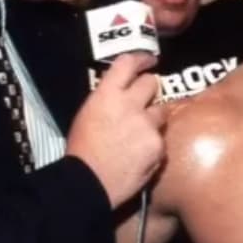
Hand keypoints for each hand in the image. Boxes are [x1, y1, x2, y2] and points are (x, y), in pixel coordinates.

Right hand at [67, 52, 166, 208]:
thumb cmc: (82, 151)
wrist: (88, 184)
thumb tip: (122, 93)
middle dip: (149, 90)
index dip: (141, 59)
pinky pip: (161, 139)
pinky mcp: (158, 145)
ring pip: (161, 112)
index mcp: (106, 94)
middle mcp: (130, 104)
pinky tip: (140, 156)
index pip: (128, 63)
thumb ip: (108, 100)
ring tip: (137, 136)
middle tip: (143, 101)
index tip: (149, 60)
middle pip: (152, 82)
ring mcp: (147, 124)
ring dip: (153, 120)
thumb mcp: (87, 115)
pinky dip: (153, 145)